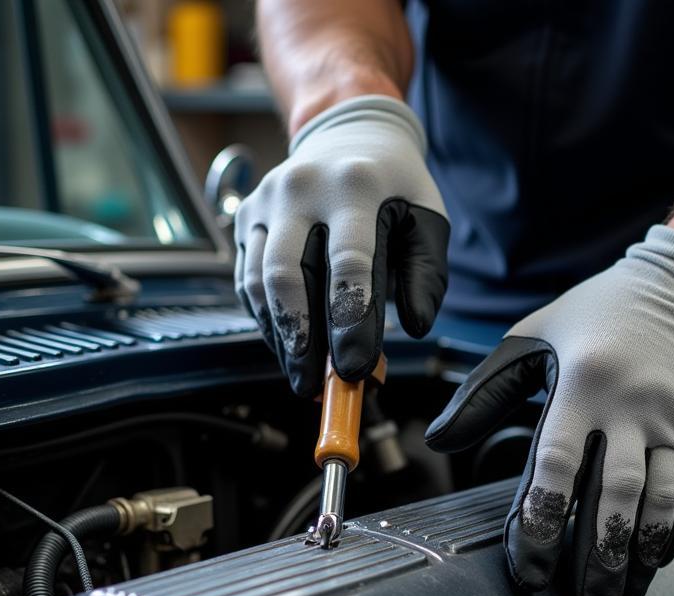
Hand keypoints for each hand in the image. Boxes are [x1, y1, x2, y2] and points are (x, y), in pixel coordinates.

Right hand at [235, 95, 448, 394]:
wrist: (347, 130)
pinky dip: (267, 321)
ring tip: (301, 375)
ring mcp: (266, 201)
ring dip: (280, 337)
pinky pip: (247, 280)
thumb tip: (415, 327)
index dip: (349, 322)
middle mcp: (301, 189)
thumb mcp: (428, 217)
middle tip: (313, 386)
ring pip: (259, 282)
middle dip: (301, 339)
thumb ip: (427, 275)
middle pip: (287, 275)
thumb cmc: (394, 186)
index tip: (353, 369)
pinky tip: (288, 346)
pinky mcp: (245, 217)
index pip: (347, 263)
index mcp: (354, 187)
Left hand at [426, 226, 673, 595]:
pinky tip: (654, 559)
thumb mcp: (533, 338)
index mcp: (581, 384)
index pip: (556, 468)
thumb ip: (483, 393)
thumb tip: (439, 441)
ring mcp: (673, 422)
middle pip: (612, 498)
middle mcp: (630, 407)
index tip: (530, 573)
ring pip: (657, 503)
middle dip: (597, 560)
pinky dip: (671, 531)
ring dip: (638, 556)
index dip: (541, 526)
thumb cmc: (598, 314)